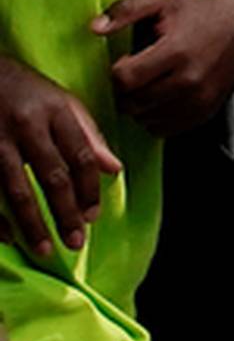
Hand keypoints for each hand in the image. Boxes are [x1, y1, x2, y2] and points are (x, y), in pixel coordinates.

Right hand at [0, 53, 120, 259]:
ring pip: (18, 190)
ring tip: (44, 250)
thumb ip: (89, 135)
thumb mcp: (62, 102)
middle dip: (66, 213)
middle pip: (52, 176)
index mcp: (56, 111)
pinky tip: (8, 237)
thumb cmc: (27, 90)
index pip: (81, 155)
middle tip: (76, 242)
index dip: (90, 189)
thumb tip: (115, 169)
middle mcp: (28, 124)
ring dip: (32, 224)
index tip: (94, 215)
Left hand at [92, 0, 233, 133]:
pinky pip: (163, 130)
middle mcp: (189, 81)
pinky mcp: (203, 113)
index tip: (125, 60)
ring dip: (139, 106)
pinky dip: (155, 117)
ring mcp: (198, 101)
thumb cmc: (193, 10)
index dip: (117, 71)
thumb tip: (94, 28)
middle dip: (125, 91)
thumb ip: (124, 10)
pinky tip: (161, 95)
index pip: (125, 79)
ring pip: (146, 119)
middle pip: (133, 103)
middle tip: (134, 72)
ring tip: (149, 82)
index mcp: (176, 52)